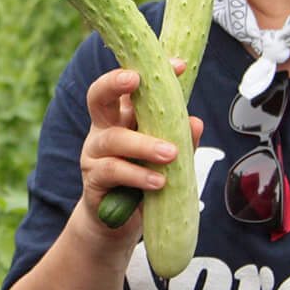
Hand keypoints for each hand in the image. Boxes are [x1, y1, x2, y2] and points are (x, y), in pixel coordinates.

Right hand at [77, 65, 203, 232]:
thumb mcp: (167, 159)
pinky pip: (112, 171)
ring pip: (113, 139)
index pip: (129, 86)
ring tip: (171, 154)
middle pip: (98, 96)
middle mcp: (103, 129)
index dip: (149, 70)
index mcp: (122, 117)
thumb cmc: (143, 182)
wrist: (115, 224)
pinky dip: (137, 175)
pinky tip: (158, 182)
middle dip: (114, 82)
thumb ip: (181, 140)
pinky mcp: (93, 181)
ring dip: (143, 144)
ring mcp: (94, 154)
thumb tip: (196, 123)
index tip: (178, 65)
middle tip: (135, 79)